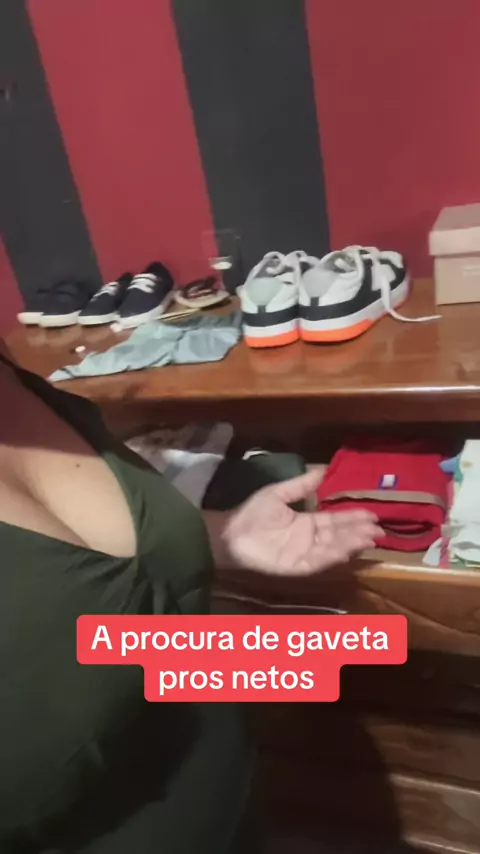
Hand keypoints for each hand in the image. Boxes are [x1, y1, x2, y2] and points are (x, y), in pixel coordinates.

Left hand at [221, 470, 382, 575]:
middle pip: (338, 535)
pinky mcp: (295, 567)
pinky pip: (317, 562)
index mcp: (306, 523)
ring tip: (369, 537)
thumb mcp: (278, 493)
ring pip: (332, 549)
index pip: (334, 520)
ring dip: (350, 544)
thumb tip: (322, 469)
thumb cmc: (251, 514)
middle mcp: (309, 540)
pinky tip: (345, 550)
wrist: (229, 533)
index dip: (352, 517)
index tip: (372, 513)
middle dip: (358, 532)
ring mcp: (303, 554)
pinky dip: (331, 556)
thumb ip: (301, 485)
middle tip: (379, 528)